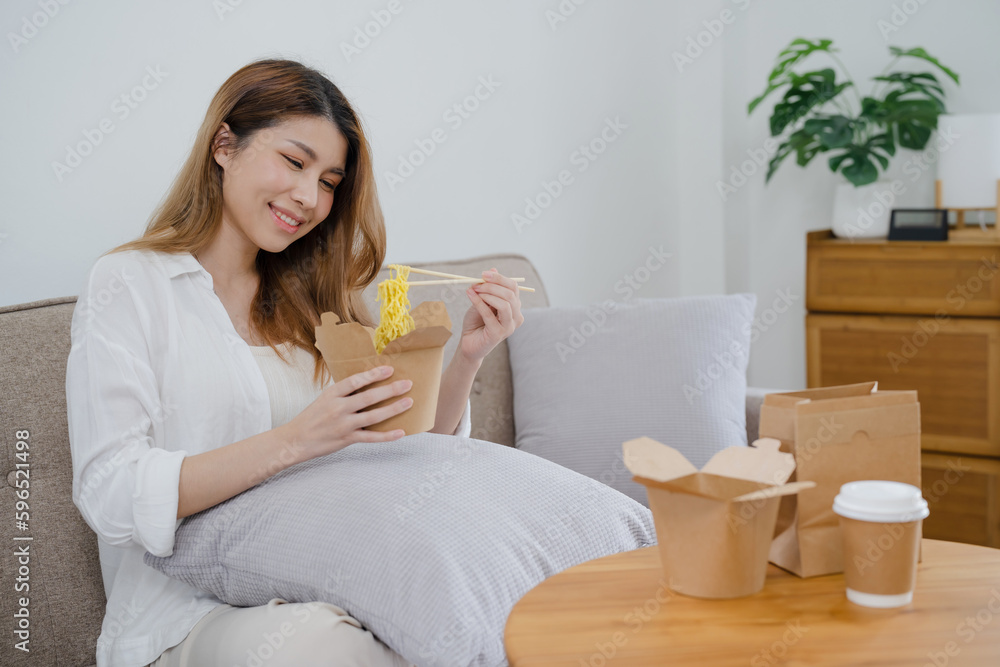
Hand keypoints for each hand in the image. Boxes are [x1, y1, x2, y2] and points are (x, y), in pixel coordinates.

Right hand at [282, 365, 412, 460]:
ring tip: (409, 402)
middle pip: (369, 397)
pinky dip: (387, 436)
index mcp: (332, 394)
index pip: (355, 381)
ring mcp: (343, 425)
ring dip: (393, 409)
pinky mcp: (347, 440)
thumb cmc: (312, 417)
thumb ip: (344, 393)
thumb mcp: (324, 398)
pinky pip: (371, 438)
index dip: (373, 374)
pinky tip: (401, 431)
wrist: (295, 440)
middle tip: (408, 384)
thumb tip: (368, 383)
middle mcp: (338, 408)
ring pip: (373, 417)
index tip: (390, 369)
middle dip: (390, 390)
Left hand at [459, 267, 524, 362]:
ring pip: (505, 304)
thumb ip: (488, 288)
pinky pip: (490, 314)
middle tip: (477, 283)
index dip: (500, 278)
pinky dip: (479, 302)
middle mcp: (516, 317)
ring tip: (474, 290)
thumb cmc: (476, 322)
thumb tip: (493, 269)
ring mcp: (509, 327)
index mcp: (515, 308)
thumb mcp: (482, 301)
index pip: (514, 288)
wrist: (468, 343)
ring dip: (488, 294)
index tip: (484, 274)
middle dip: (493, 285)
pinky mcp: (498, 334)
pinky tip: (470, 295)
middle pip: (510, 294)